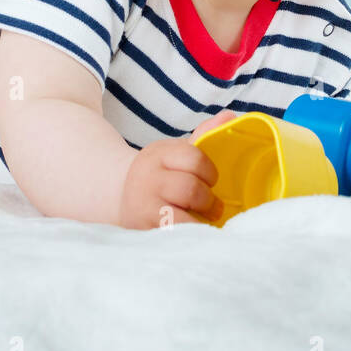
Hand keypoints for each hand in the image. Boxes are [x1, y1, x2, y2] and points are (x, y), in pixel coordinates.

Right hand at [117, 110, 238, 229]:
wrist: (120, 195)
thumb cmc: (159, 175)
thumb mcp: (175, 153)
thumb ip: (204, 136)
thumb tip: (230, 116)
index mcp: (159, 154)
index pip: (194, 157)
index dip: (210, 172)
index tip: (212, 181)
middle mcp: (147, 178)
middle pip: (190, 189)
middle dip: (208, 200)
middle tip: (213, 207)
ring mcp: (143, 205)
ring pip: (182, 215)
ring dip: (200, 220)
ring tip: (203, 220)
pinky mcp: (142, 229)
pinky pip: (173, 234)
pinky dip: (189, 234)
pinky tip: (193, 232)